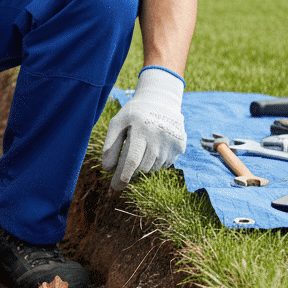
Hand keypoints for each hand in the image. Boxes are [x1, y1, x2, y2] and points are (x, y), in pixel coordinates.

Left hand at [101, 67, 185, 191]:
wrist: (160, 100)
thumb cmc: (133, 114)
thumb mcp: (117, 123)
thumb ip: (110, 146)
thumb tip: (107, 169)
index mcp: (140, 129)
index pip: (131, 160)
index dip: (123, 176)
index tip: (116, 187)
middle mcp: (158, 136)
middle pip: (142, 167)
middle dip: (132, 168)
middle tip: (129, 158)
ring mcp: (171, 141)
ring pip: (153, 168)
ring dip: (145, 163)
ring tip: (144, 145)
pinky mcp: (181, 145)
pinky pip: (165, 164)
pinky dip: (157, 160)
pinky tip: (155, 145)